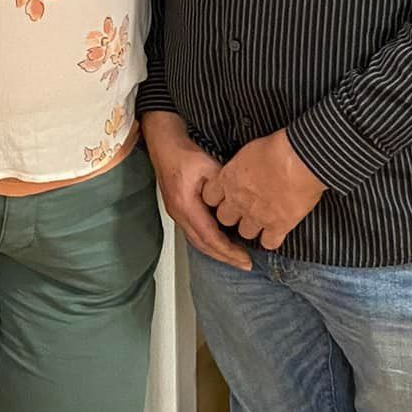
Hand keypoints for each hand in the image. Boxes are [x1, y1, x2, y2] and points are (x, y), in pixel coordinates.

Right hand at [142, 112, 251, 270]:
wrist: (165, 146)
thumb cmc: (185, 154)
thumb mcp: (209, 166)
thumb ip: (223, 187)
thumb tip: (240, 203)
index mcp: (186, 205)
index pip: (210, 236)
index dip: (228, 250)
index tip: (246, 258)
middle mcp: (179, 214)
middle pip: (203, 245)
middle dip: (225, 257)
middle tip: (245, 264)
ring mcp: (177, 214)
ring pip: (197, 242)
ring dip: (217, 252)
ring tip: (236, 258)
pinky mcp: (179, 211)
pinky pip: (194, 234)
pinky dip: (210, 243)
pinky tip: (222, 243)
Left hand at [203, 131, 325, 251]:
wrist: (300, 159)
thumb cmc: (277, 147)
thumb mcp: (249, 151)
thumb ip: (241, 166)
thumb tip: (244, 168)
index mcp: (229, 179)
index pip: (210, 197)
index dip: (219, 198)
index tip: (227, 195)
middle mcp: (239, 200)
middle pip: (225, 218)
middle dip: (233, 215)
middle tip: (245, 209)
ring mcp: (257, 216)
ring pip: (245, 233)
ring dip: (252, 228)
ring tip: (262, 220)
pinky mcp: (278, 225)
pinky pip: (269, 243)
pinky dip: (272, 239)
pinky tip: (277, 231)